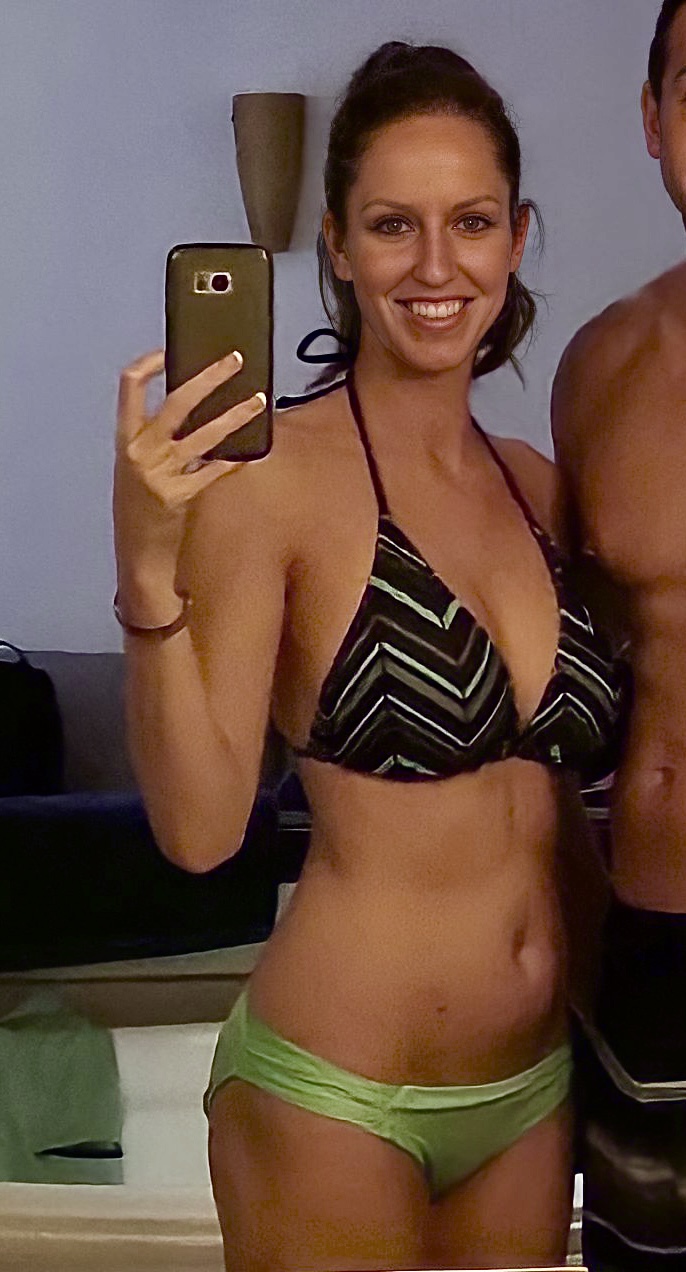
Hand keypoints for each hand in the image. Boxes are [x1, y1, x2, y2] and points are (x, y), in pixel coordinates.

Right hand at [113, 347, 265, 611]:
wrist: (138, 556)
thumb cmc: (142, 509)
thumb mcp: (140, 468)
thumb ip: (159, 439)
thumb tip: (199, 406)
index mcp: (125, 439)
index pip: (130, 387)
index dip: (150, 363)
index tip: (173, 349)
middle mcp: (138, 451)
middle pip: (176, 400)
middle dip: (210, 376)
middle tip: (237, 360)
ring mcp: (158, 473)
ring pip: (204, 434)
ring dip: (236, 415)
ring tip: (260, 402)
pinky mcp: (177, 496)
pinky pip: (214, 470)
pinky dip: (235, 460)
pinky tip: (252, 453)